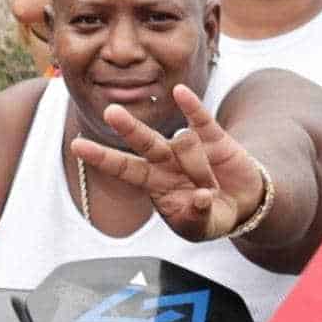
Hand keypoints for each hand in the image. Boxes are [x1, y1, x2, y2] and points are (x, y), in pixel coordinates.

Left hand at [85, 85, 272, 243]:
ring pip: (183, 143)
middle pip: (143, 141)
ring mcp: (188, 145)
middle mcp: (166, 160)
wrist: (243, 204)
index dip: (102, 157)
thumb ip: (196, 218)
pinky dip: (191, 106)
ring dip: (198, 166)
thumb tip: (201, 198)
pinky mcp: (213, 136)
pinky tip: (180, 93)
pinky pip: (200, 118)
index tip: (77, 146)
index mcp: (154, 183)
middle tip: (111, 113)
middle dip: (129, 128)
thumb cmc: (210, 216)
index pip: (124, 168)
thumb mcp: (201, 228)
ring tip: (211, 187)